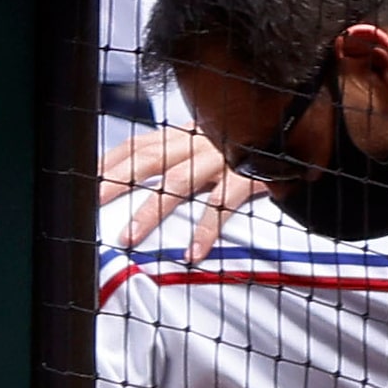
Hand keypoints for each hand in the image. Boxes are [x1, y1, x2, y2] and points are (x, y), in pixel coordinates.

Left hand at [99, 127, 262, 261]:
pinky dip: (206, 229)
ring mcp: (224, 157)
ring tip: (129, 237)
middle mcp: (201, 141)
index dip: (110, 160)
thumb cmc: (253, 147)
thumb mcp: (216, 143)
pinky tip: (193, 252)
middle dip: (116, 182)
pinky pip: (223, 204)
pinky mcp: (250, 174)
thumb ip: (185, 155)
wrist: (302, 135)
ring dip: (150, 211)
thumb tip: (146, 176)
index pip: (140, 143)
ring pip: (178, 183)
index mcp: (189, 134)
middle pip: (149, 160)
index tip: (85, 180)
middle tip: (92, 205)